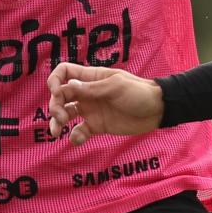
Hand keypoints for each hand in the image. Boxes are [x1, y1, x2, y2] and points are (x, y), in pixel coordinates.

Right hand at [48, 62, 163, 143]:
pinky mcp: (97, 126)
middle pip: (60, 96)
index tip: (56, 92)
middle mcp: (87, 93)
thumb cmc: (138, 92)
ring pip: (65, 114)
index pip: (64, 73)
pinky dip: (75, 137)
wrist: (157, 110)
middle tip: (61, 117)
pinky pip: (79, 132)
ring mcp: (91, 110)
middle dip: (54, 106)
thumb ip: (91, 89)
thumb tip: (67, 87)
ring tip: (57, 131)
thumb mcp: (115, 87)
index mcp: (90, 78)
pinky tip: (77, 139)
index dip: (55, 81)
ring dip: (57, 122)